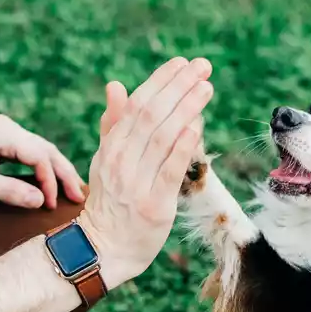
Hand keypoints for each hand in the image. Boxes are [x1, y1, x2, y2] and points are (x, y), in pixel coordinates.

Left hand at [0, 115, 86, 208]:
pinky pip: (28, 152)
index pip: (40, 157)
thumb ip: (10, 191)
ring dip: (55, 170)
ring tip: (70, 191)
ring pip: (39, 150)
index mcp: (4, 133)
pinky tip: (48, 181)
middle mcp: (7, 127)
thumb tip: (41, 201)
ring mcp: (3, 131)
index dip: (50, 182)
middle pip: (46, 150)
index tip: (50, 205)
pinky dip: (41, 167)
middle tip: (79, 197)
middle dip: (64, 174)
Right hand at [78, 57, 213, 285]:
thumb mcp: (105, 159)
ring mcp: (137, 183)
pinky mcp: (155, 205)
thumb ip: (113, 123)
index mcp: (111, 147)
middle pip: (151, 115)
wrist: (104, 247)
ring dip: (186, 108)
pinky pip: (170, 170)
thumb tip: (116, 85)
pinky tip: (197, 125)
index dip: (160, 81)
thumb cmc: (110, 200)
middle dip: (178, 87)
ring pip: (162, 138)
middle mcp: (121, 161)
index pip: (136, 105)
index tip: (182, 64)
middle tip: (202, 67)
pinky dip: (183, 145)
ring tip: (206, 87)